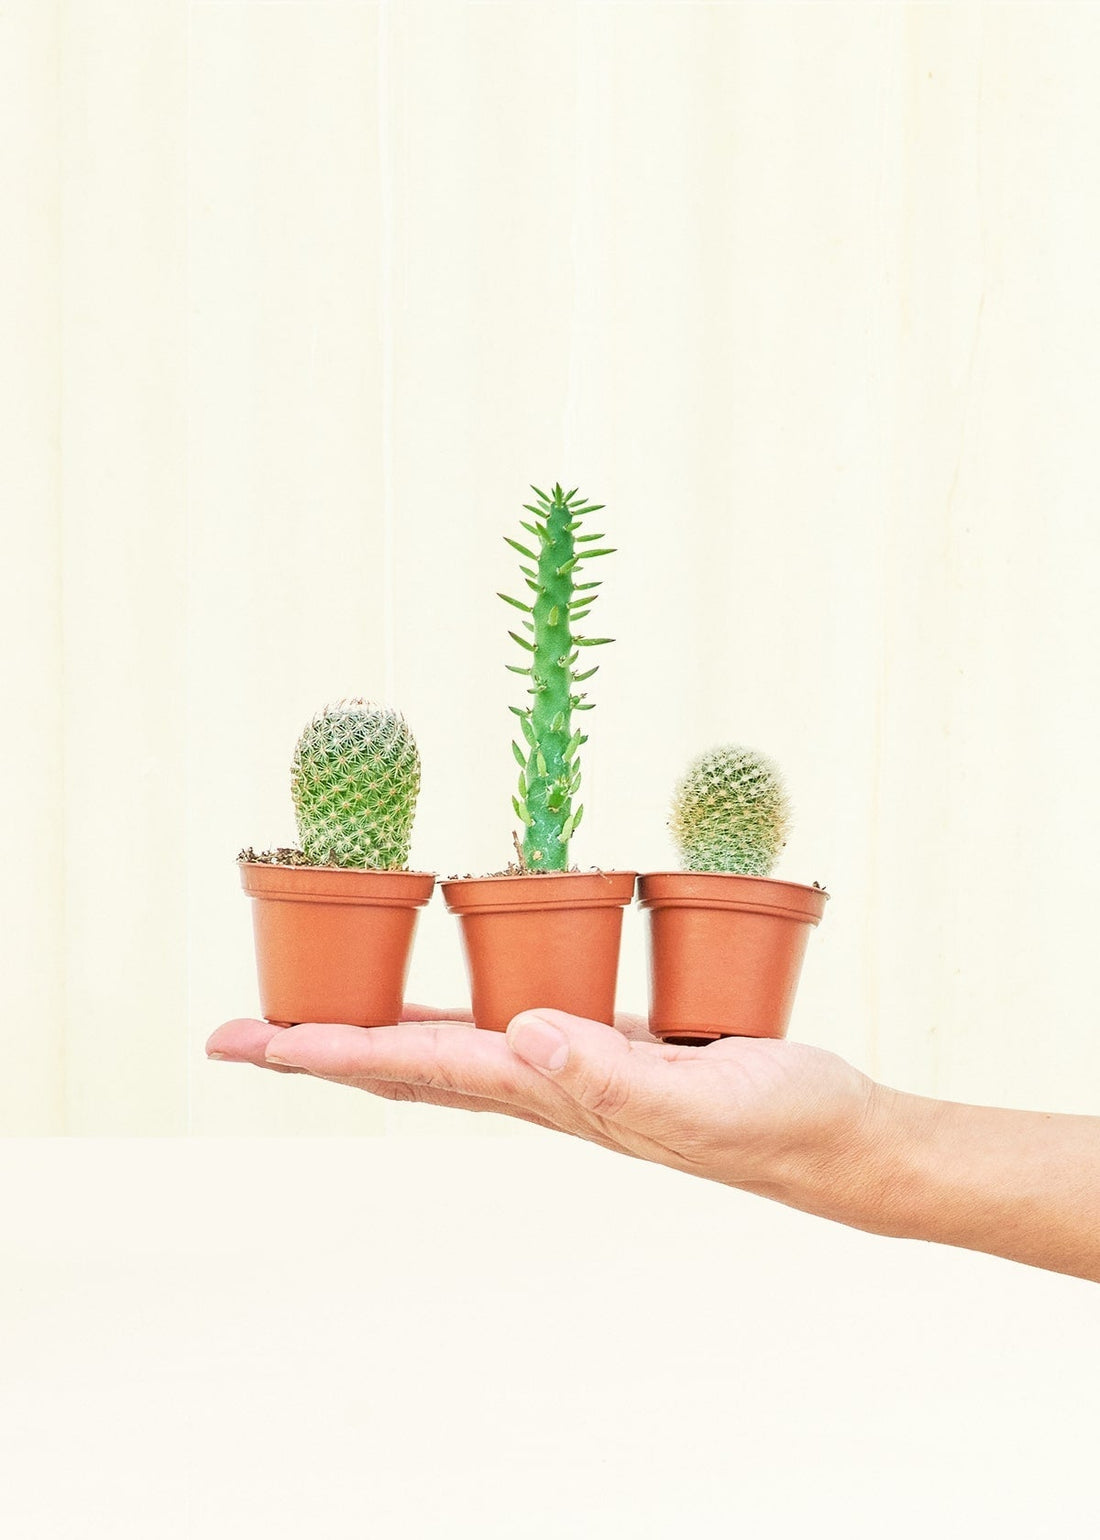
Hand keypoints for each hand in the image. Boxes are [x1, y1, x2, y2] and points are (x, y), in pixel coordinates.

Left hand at [206, 1006, 880, 1215]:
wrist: (833, 1141)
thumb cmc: (775, 1124)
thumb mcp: (698, 1101)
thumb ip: (612, 1077)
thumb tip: (523, 1034)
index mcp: (549, 1092)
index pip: (411, 1065)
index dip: (326, 1050)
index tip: (247, 1041)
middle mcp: (542, 1083)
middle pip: (402, 1062)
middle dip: (319, 1048)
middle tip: (239, 1035)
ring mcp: (569, 1066)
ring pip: (445, 1042)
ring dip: (373, 1027)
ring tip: (315, 1011)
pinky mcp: (606, 1044)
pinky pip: (506, 1017)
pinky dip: (455, 1003)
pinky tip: (454, 987)